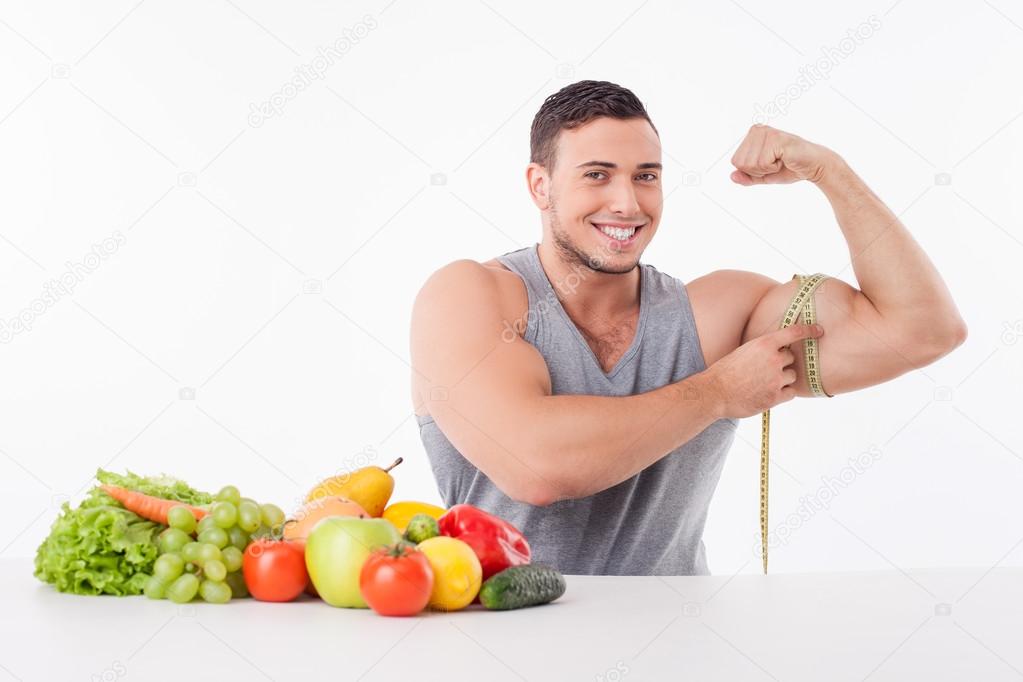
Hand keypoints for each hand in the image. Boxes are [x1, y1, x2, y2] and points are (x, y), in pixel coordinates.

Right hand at [701, 323, 824, 418]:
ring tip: (764, 383)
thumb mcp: (743, 352)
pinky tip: (769, 393)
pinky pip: (790, 393)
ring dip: (783, 379)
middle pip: (791, 359)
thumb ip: (762, 351)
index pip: (793, 333)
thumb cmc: (725, 372)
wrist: (715, 392)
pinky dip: (783, 393)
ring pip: (792, 376)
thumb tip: (776, 352)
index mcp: (764, 344)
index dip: (809, 331)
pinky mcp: (775, 397)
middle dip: (783, 363)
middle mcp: (773, 360)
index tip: (819, 331)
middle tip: (766, 369)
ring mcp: (775, 379)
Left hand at [729, 125, 836, 185]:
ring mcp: (766, 132)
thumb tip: (731, 176)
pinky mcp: (775, 139)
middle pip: (741, 163)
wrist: (813, 166)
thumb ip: (747, 177)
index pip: (736, 161)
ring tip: (780, 160)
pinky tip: (785, 159)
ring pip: (751, 164)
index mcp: (752, 135)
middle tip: (775, 163)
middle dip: (758, 171)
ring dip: (767, 169)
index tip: (768, 164)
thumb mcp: (763, 175)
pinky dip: (774, 168)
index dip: (751, 171)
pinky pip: (763, 163)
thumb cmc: (789, 168)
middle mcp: (757, 130)